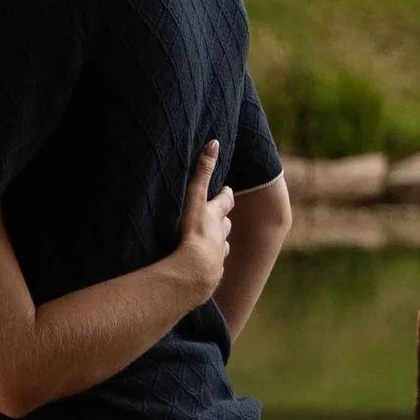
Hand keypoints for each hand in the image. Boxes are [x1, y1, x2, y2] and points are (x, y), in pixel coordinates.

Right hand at [170, 143, 232, 302]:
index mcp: (215, 218)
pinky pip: (212, 269)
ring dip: (218, 243)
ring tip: (212, 243)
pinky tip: (204, 269)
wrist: (194, 274)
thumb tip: (214, 142)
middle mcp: (220, 237)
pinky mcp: (209, 277)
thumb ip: (202, 172)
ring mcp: (217, 258)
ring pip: (222, 247)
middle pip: (226, 225)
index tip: (227, 189)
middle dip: (224, 219)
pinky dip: (210, 265)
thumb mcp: (195, 199)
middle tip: (221, 214)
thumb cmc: (192, 234)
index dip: (226, 195)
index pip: (225, 201)